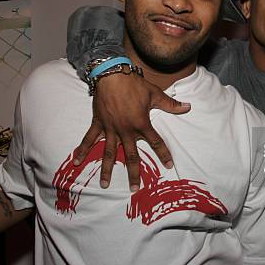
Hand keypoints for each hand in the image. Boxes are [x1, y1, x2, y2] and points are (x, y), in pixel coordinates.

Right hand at [72, 72, 189, 190]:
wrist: (112, 75)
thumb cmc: (135, 84)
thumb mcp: (155, 94)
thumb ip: (171, 104)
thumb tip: (188, 107)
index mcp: (141, 124)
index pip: (156, 143)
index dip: (163, 154)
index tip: (169, 166)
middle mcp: (126, 130)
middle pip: (131, 156)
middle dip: (133, 173)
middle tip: (135, 188)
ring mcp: (111, 129)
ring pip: (108, 153)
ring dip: (106, 169)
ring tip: (104, 184)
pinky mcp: (98, 123)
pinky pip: (89, 139)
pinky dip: (82, 150)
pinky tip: (76, 161)